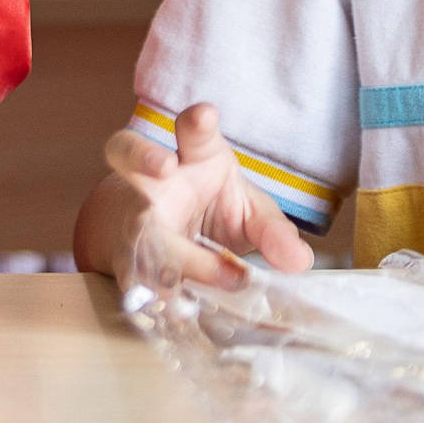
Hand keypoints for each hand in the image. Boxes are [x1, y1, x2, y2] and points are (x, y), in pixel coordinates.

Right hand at [95, 103, 312, 287]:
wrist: (150, 239)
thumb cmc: (207, 214)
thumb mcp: (246, 214)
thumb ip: (273, 232)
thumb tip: (300, 261)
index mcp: (193, 158)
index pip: (193, 132)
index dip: (198, 123)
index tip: (205, 115)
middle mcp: (153, 181)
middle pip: (130, 151)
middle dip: (145, 155)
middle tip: (166, 164)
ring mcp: (131, 217)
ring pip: (126, 216)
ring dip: (149, 241)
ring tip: (172, 272)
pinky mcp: (123, 257)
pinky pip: (129, 270)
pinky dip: (150, 290)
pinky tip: (172, 307)